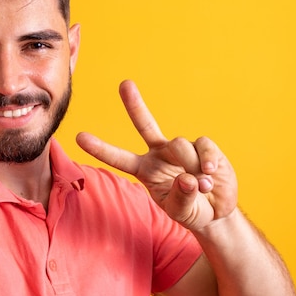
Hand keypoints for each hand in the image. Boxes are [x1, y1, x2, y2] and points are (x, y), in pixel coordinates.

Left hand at [76, 80, 237, 230]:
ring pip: (178, 144)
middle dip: (135, 104)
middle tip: (125, 84)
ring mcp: (180, 148)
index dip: (100, 148)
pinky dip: (208, 160)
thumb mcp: (180, 211)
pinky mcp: (203, 146)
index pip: (118, 158)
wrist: (216, 211)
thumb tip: (188, 178)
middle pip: (144, 124)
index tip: (79, 137)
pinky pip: (203, 145)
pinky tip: (212, 174)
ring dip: (190, 166)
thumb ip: (182, 197)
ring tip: (203, 186)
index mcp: (143, 169)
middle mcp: (158, 153)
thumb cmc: (190, 209)